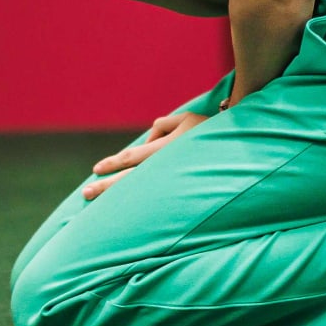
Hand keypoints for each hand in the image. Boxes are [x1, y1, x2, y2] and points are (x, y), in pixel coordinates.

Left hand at [83, 109, 209, 198]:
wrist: (239, 148)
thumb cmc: (212, 130)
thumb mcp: (186, 120)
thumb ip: (163, 127)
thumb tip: (148, 140)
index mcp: (166, 149)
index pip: (132, 158)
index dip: (113, 163)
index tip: (95, 170)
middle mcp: (168, 166)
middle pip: (130, 179)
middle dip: (107, 188)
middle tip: (86, 194)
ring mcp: (177, 179)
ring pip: (141, 188)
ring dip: (121, 196)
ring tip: (103, 203)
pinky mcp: (187, 190)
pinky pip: (160, 191)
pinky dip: (148, 198)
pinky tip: (140, 205)